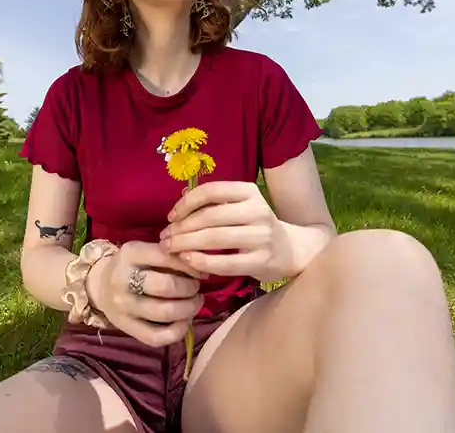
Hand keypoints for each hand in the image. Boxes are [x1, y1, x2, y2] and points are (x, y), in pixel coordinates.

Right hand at [86, 241, 205, 347]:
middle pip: (166, 286)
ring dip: (189, 308)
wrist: (101, 286)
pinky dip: (178, 330)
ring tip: (194, 303)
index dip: (190, 266)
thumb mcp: (146, 252)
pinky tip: (184, 321)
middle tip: (196, 288)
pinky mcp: (126, 328)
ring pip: (165, 312)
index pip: (166, 257)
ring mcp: (123, 307)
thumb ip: (170, 256)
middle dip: (190, 288)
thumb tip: (202, 269)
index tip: (200, 272)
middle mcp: (122, 280)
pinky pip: (157, 337)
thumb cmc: (133, 266)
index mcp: (130, 253)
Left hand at [160, 181, 294, 282]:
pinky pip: (225, 262)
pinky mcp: (261, 261)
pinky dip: (202, 262)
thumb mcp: (241, 207)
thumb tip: (180, 203)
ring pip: (215, 238)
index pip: (211, 191)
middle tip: (164, 237)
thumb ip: (216, 204)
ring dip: (186, 244)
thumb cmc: (256, 226)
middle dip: (181, 228)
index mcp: (250, 192)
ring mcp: (261, 236)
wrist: (291, 250)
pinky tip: (187, 261)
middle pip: (210, 217)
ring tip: (170, 249)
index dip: (186, 203)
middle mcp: (257, 210)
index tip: (171, 216)